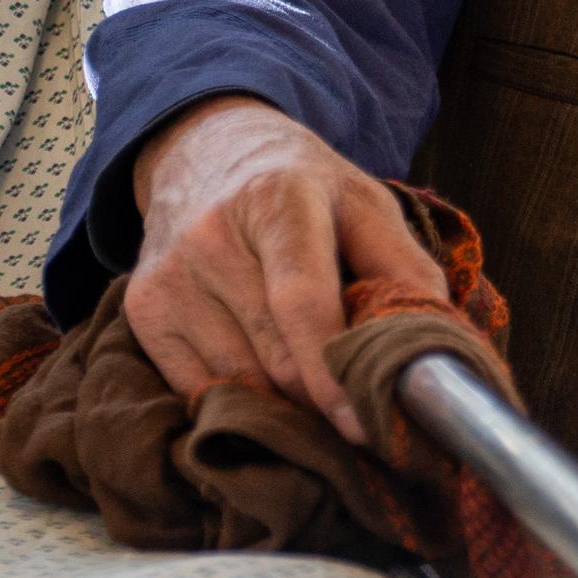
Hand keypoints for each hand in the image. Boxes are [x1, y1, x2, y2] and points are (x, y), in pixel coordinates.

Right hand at [124, 96, 447, 440]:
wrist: (201, 149)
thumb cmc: (298, 186)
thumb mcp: (363, 202)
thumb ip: (406, 271)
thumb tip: (435, 357)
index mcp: (278, 200)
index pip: (301, 301)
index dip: (333, 372)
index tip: (364, 427)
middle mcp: (211, 237)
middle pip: (274, 359)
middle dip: (323, 402)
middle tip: (360, 420)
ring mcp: (169, 276)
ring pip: (238, 385)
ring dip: (285, 408)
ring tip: (315, 397)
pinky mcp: (142, 310)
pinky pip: (199, 391)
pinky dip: (240, 402)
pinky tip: (266, 385)